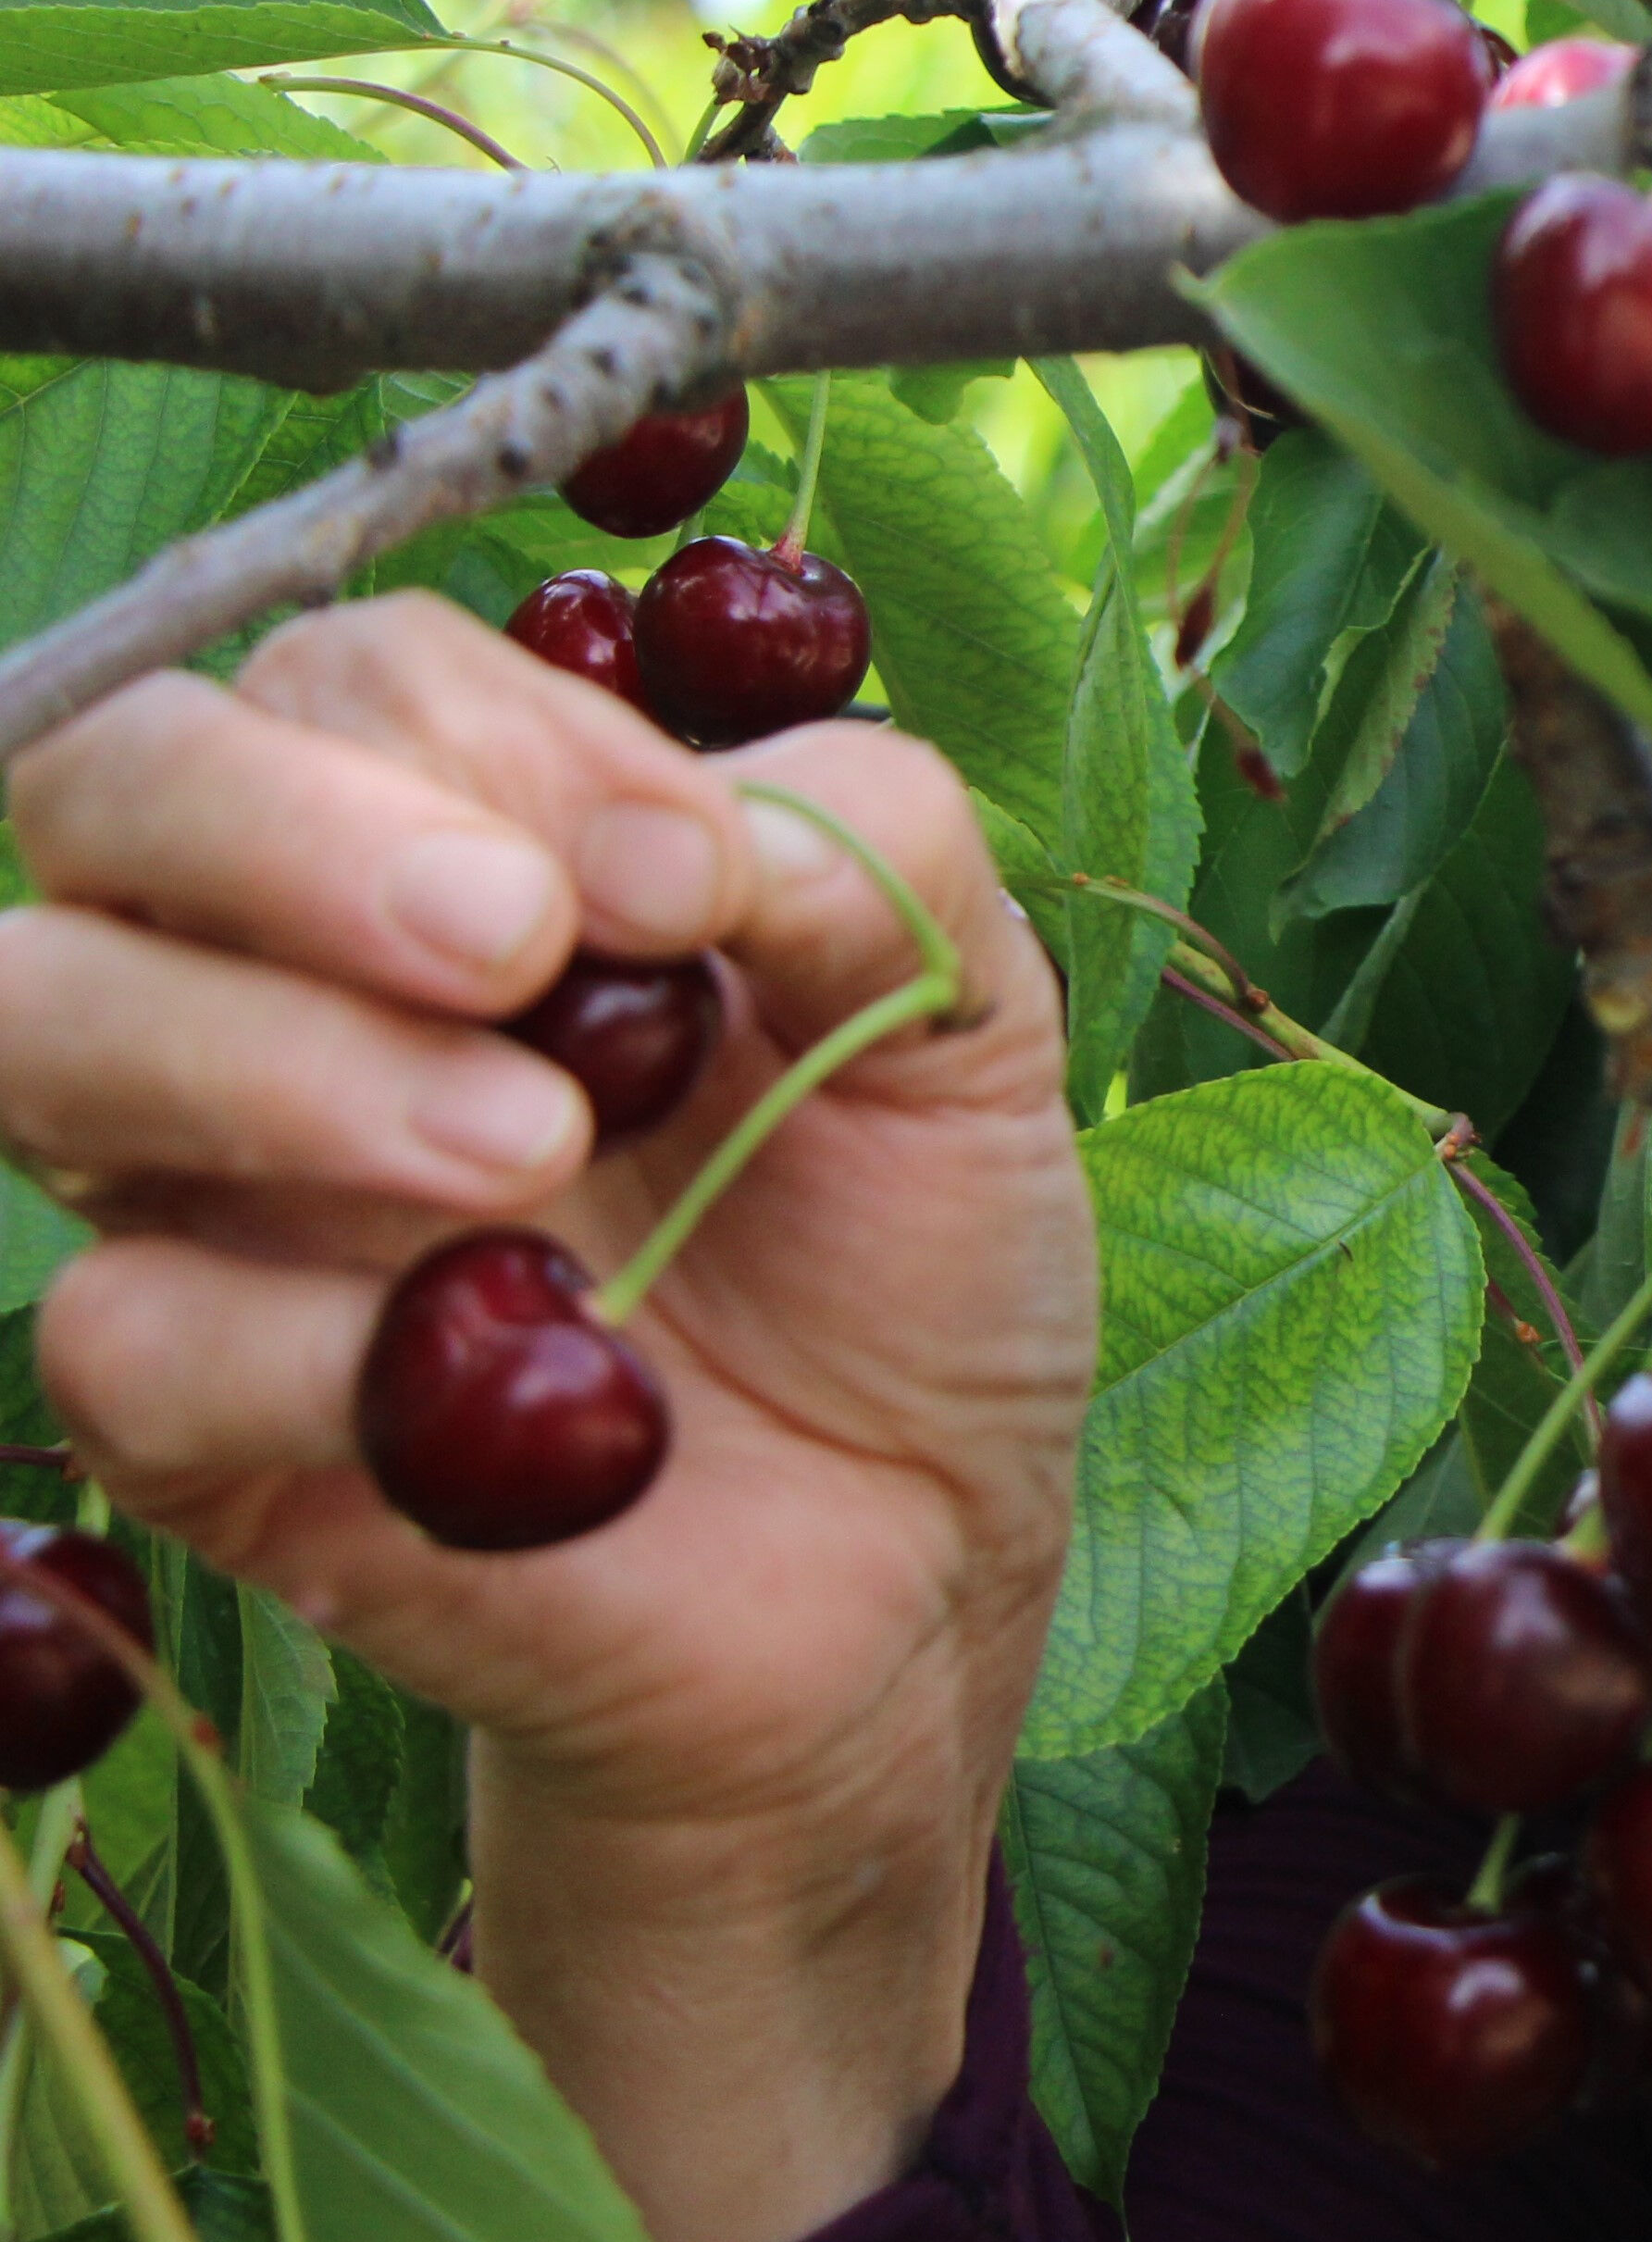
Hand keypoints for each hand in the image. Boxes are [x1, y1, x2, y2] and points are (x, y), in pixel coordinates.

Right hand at [0, 596, 1095, 2241]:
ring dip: (270, 1052)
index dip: (505, 738)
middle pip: (116, 782)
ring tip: (529, 1150)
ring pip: (37, 1014)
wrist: (913, 1563)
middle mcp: (277, 974)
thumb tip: (715, 826)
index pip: (351, 678)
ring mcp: (206, 1188)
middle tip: (522, 946)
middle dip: (299, 833)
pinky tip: (468, 1352)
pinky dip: (285, 1329)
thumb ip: (875, 852)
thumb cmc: (911, 1259)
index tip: (692, 875)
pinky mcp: (192, 1413)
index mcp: (458, 839)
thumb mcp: (968, 1022)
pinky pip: (111, 1324)